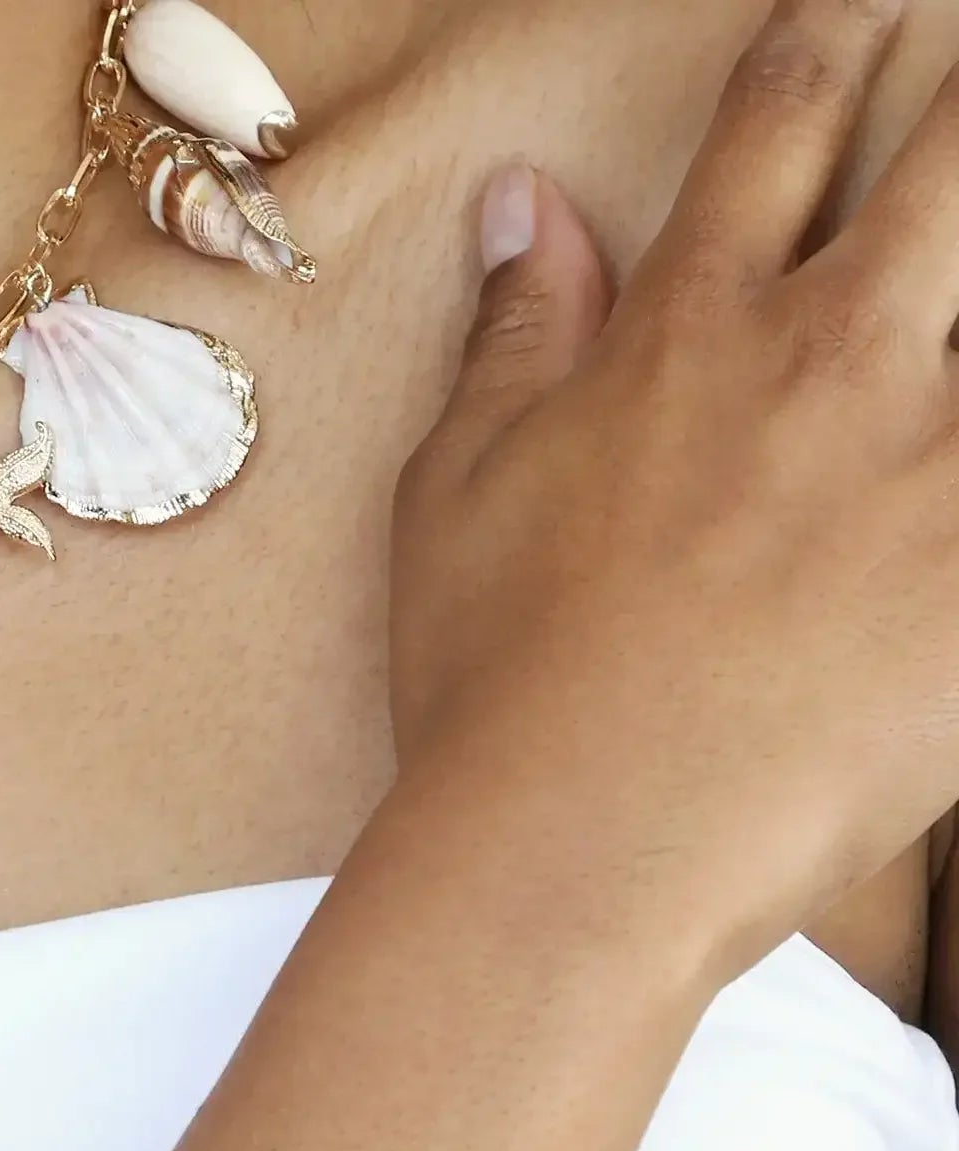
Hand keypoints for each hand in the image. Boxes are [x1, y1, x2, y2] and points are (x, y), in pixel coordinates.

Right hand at [392, 0, 958, 971]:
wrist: (574, 850)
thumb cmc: (496, 688)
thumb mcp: (456, 496)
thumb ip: (515, 337)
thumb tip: (526, 205)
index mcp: (693, 330)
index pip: (781, 120)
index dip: (830, 34)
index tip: (865, 1)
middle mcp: (830, 363)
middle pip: (953, 162)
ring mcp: (930, 471)